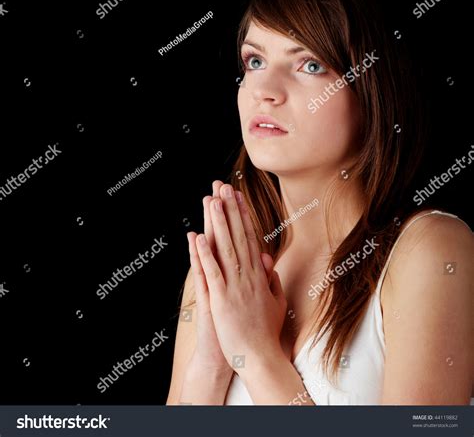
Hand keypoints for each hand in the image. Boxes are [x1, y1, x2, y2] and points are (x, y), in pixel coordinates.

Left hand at [194, 184, 286, 372]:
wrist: (260, 357)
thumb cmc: (266, 331)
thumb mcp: (276, 302)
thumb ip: (271, 279)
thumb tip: (266, 259)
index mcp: (259, 275)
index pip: (250, 238)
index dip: (243, 216)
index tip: (238, 197)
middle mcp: (248, 275)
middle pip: (238, 236)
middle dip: (230, 210)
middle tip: (224, 187)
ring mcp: (235, 286)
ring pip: (225, 248)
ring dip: (218, 223)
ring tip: (212, 200)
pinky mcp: (221, 299)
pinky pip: (212, 272)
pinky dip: (204, 254)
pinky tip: (197, 236)